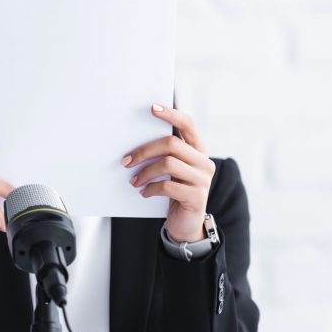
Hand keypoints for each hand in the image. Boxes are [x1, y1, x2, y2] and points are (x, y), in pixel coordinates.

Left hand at [122, 104, 214, 242]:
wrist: (186, 223)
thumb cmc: (175, 192)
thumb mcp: (172, 171)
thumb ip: (166, 155)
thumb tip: (137, 141)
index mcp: (199, 150)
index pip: (189, 124)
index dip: (171, 114)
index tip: (152, 108)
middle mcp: (204, 161)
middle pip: (172, 143)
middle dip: (145, 151)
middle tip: (126, 161)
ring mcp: (203, 179)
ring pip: (168, 164)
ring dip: (145, 172)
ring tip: (134, 181)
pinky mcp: (197, 196)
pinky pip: (168, 186)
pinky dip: (151, 188)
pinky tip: (144, 192)